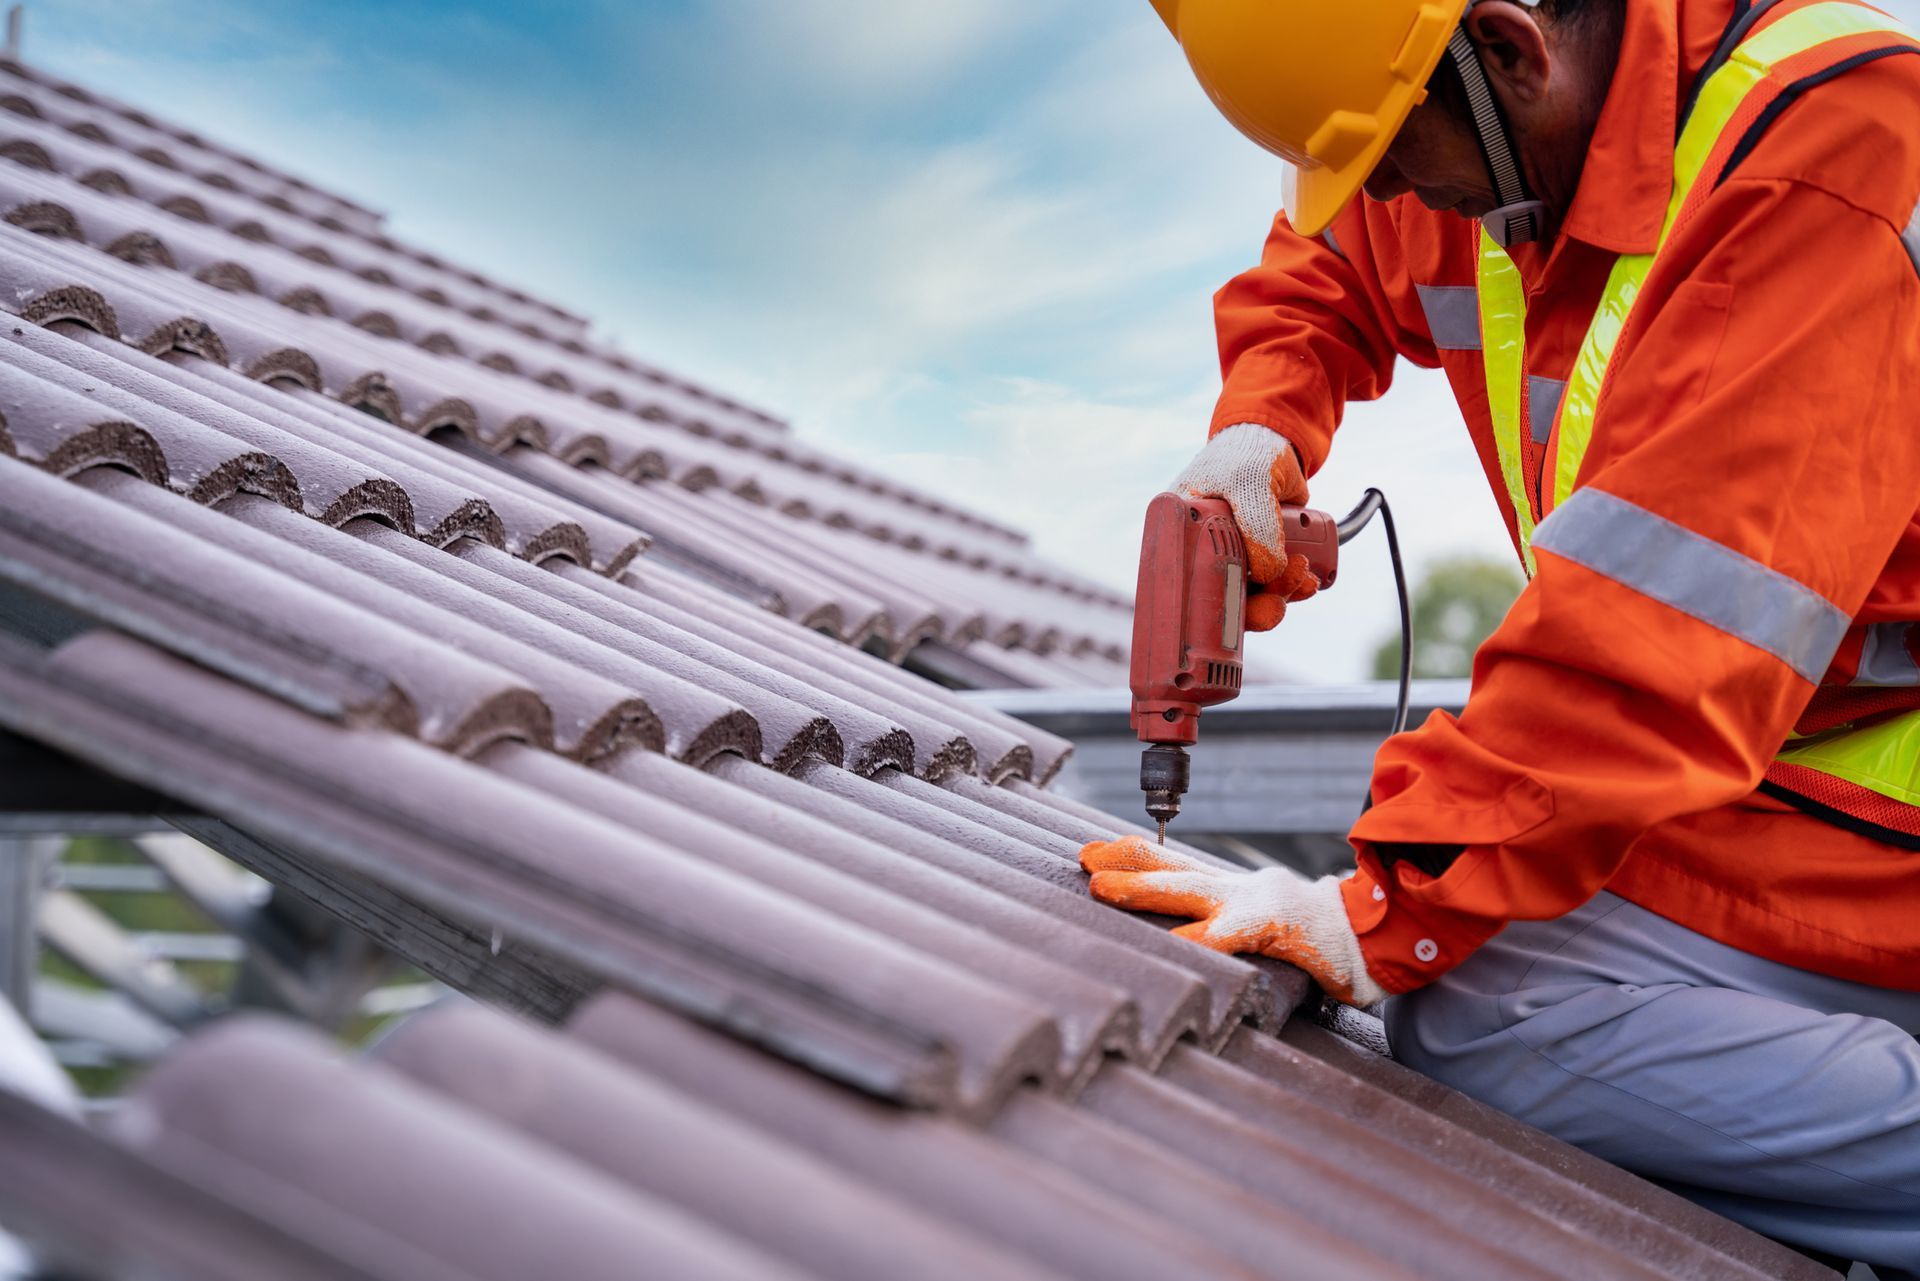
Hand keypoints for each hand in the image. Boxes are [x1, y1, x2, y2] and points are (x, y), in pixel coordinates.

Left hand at [1081, 837, 1385, 1006]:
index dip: (1132, 856)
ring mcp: (1258, 902)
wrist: (1385, 939)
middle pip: (1172, 867)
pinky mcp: (1276, 925)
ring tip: (1101, 888)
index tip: (1093, 853)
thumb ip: (1230, 927)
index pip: (1176, 865)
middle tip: (1082, 861)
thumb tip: (1180, 940)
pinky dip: (1194, 940)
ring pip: (1188, 890)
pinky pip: (1225, 934)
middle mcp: (1242, 888)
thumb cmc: (1326, 942)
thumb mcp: (1270, 927)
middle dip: (1124, 863)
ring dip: (1140, 888)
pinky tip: (1167, 946)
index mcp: (1238, 889)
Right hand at [1170, 422, 1319, 629]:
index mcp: (1180, 530)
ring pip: (1251, 593)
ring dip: (1280, 595)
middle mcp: (1200, 547)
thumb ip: (1258, 527)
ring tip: (1302, 579)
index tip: (1239, 610)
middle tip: (1279, 601)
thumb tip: (1268, 575)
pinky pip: (1271, 583)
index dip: (1210, 605)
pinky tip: (1306, 581)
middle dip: (1256, 605)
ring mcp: (1230, 553)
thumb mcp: (1250, 482)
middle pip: (1221, 595)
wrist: (1277, 443)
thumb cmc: (1249, 453)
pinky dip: (1290, 586)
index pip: (1186, 582)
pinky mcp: (1257, 555)